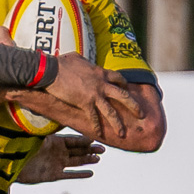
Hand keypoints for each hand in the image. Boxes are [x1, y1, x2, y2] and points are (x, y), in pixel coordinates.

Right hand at [0, 56, 141, 143]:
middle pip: (123, 96)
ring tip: (124, 133)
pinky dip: (97, 127)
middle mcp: (101, 83)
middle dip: (134, 106)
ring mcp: (94, 94)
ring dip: (118, 123)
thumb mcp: (75, 58)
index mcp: (99, 72)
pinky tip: (100, 135)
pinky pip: (93, 117)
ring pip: (111, 110)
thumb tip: (79, 59)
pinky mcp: (84, 102)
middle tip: (142, 115)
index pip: (118, 79)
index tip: (127, 91)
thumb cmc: (59, 63)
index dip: (124, 86)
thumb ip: (82, 61)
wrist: (50, 70)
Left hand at [15, 132, 103, 183]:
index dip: (83, 140)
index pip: (72, 140)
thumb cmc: (21, 148)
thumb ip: (45, 127)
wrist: (10, 166)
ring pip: (76, 161)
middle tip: (103, 149)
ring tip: (98, 159)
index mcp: (53, 141)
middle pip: (77, 150)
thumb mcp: (35, 136)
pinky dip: (79, 174)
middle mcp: (56, 152)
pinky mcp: (53, 175)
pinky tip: (90, 173)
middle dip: (90, 149)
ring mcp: (55, 163)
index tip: (95, 138)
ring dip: (87, 160)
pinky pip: (69, 174)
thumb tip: (48, 110)